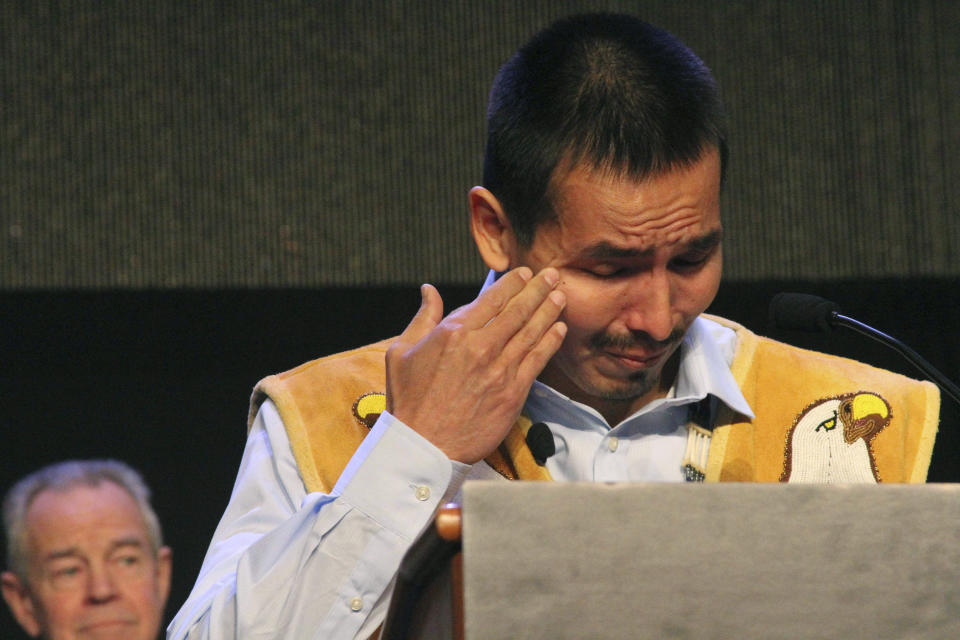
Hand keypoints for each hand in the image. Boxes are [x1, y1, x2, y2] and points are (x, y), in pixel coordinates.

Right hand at [385, 267, 566, 462]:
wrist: (424, 445)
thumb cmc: (409, 401)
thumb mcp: (401, 352)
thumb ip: (422, 318)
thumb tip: (429, 290)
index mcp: (453, 332)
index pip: (491, 298)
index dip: (512, 283)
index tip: (524, 273)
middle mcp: (480, 346)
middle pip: (517, 310)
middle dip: (538, 289)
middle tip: (554, 275)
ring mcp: (499, 369)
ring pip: (531, 332)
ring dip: (549, 311)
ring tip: (561, 296)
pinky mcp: (513, 392)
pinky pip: (537, 360)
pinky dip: (550, 342)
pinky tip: (559, 329)